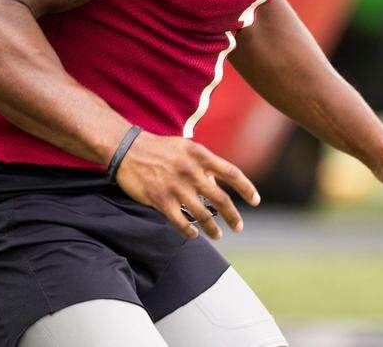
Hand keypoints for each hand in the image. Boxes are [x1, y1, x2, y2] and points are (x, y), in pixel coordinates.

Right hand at [114, 132, 259, 240]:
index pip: (231, 173)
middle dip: (233, 216)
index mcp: (200, 155)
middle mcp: (191, 170)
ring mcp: (176, 186)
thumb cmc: (159, 148)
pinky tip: (194, 235)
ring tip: (218, 235)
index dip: (247, 188)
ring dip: (213, 228)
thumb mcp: (185, 147)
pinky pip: (180, 222)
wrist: (127, 149)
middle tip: (239, 227)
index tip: (255, 201)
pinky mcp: (160, 200)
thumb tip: (215, 184)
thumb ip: (203, 164)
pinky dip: (190, 231)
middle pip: (220, 198)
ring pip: (202, 214)